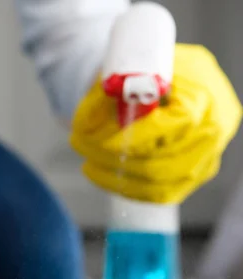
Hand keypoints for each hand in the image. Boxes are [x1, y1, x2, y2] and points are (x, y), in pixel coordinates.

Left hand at [69, 44, 242, 203]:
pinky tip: (101, 174)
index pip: (180, 122)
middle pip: (167, 162)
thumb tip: (84, 125)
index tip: (105, 143)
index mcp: (203, 94)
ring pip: (161, 184)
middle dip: (117, 161)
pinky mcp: (192, 175)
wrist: (158, 79)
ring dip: (116, 177)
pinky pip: (160, 193)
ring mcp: (206, 157)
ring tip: (87, 163)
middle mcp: (212, 129)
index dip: (141, 136)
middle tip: (82, 147)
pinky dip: (126, 187)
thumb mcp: (125, 68)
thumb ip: (107, 93)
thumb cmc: (142, 71)